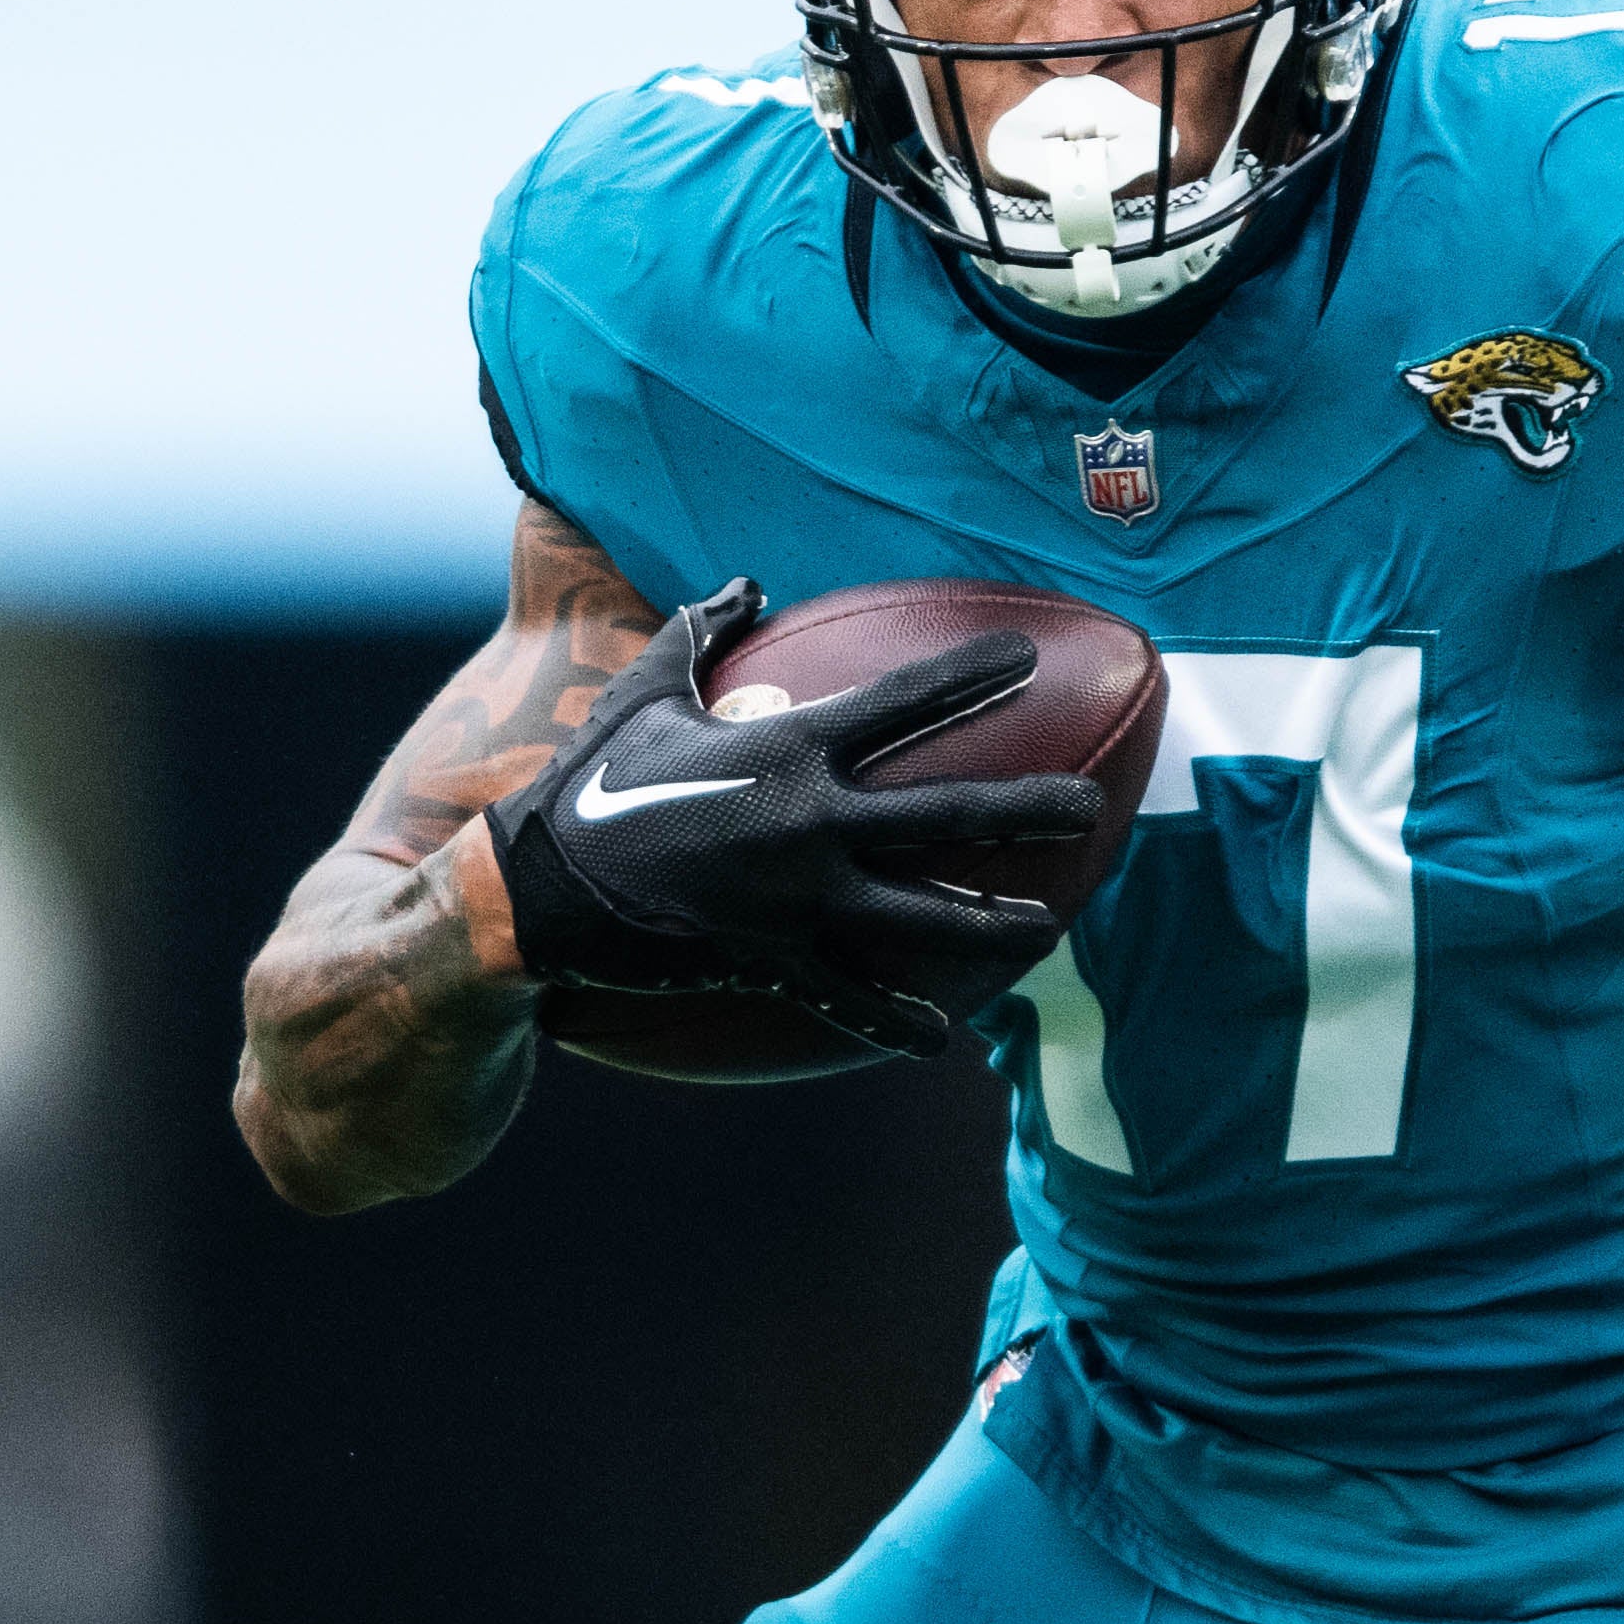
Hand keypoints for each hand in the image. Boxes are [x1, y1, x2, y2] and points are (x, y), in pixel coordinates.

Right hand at [488, 585, 1110, 1056]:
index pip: (901, 701)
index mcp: (788, 748)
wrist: (534, 893)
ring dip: (991, 921)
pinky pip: (846, 997)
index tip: (1027, 655)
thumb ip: (699, 633)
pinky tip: (938, 1040)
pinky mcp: (771, 960)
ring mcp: (797, 900)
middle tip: (1089, 805)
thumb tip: (742, 582)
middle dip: (1026, 808)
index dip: (970, 674)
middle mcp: (809, 822)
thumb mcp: (642, 695)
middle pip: (945, 812)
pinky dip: (891, 1022)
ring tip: (1048, 925)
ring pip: (921, 914)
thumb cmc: (589, 785)